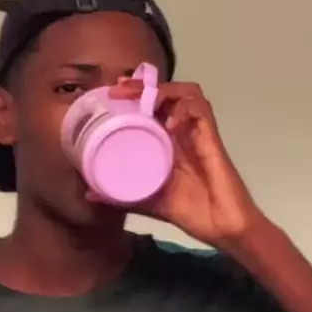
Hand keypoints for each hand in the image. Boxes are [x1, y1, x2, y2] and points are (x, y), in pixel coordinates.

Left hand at [105, 78, 264, 248]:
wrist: (221, 226)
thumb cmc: (191, 212)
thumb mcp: (148, 202)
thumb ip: (122, 197)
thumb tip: (90, 195)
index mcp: (168, 141)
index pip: (152, 105)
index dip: (134, 93)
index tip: (111, 92)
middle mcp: (182, 132)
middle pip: (166, 93)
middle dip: (142, 85)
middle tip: (119, 89)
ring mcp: (198, 133)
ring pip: (186, 93)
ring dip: (164, 90)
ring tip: (145, 100)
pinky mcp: (211, 139)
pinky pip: (200, 111)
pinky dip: (183, 110)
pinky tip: (169, 124)